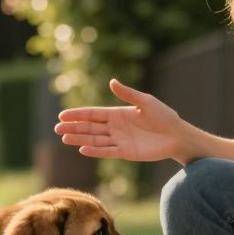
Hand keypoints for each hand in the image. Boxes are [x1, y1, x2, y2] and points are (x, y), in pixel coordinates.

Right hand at [54, 79, 186, 161]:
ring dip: (80, 138)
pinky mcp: (126, 152)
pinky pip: (107, 151)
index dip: (78, 115)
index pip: (93, 114)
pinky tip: (82, 149)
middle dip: (73, 127)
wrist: (177, 135)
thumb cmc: (164, 116)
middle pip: (90, 127)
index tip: (62, 115)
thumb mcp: (145, 102)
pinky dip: (95, 151)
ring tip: (64, 138)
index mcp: (118, 113)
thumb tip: (112, 82)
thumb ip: (128, 94)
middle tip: (57, 128)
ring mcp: (119, 140)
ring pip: (95, 139)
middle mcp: (115, 127)